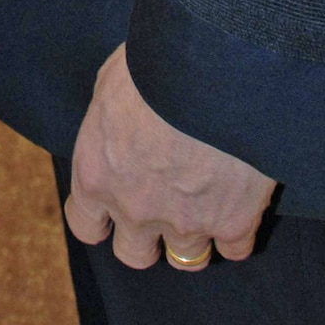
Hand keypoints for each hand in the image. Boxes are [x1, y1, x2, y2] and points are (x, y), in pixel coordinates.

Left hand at [65, 45, 275, 270]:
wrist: (208, 69)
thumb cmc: (151, 65)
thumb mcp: (110, 85)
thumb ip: (108, 122)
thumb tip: (116, 125)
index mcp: (97, 174)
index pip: (86, 226)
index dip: (101, 219)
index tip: (114, 207)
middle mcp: (134, 209)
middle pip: (134, 254)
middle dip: (147, 237)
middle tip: (163, 208)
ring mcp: (184, 222)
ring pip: (186, 259)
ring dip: (193, 237)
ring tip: (203, 206)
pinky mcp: (232, 223)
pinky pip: (234, 249)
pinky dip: (236, 230)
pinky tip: (239, 203)